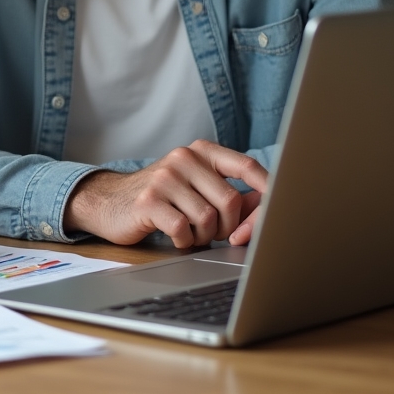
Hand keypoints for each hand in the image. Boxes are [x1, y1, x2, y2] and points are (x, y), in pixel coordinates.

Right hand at [64, 140, 267, 248]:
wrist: (110, 202)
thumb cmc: (163, 198)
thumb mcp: (197, 188)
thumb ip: (233, 194)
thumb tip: (270, 205)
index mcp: (200, 151)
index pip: (246, 166)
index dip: (269, 189)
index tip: (282, 209)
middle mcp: (183, 158)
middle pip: (231, 202)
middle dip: (229, 228)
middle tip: (213, 233)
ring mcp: (164, 178)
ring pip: (209, 220)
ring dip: (204, 236)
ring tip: (189, 231)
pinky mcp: (148, 201)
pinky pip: (184, 231)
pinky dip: (184, 241)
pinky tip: (174, 235)